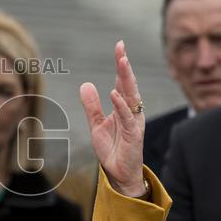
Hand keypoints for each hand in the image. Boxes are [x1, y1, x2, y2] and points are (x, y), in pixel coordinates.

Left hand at [79, 41, 145, 196]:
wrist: (118, 174)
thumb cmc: (112, 149)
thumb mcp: (96, 125)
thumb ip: (92, 106)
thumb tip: (86, 84)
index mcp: (124, 107)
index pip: (122, 82)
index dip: (121, 65)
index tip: (119, 46)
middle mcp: (132, 111)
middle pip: (129, 84)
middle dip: (125, 66)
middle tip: (121, 47)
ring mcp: (134, 122)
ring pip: (131, 96)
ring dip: (126, 79)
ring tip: (122, 62)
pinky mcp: (134, 135)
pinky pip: (127, 117)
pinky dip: (121, 105)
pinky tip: (115, 93)